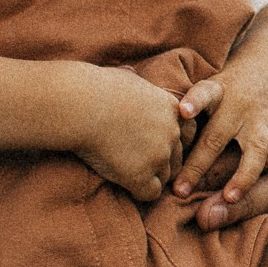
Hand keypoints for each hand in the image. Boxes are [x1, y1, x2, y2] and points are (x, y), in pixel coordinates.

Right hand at [70, 65, 188, 202]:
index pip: (186, 132)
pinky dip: (139, 191)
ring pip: (165, 177)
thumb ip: (134, 81)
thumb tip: (129, 73)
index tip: (150, 143)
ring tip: (127, 171)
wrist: (80, 105)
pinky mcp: (141, 175)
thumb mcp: (123, 77)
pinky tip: (124, 183)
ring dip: (150, 177)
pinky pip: (150, 193)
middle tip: (136, 161)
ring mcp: (159, 155)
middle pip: (178, 157)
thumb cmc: (94, 88)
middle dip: (160, 162)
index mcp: (171, 108)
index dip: (170, 141)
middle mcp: (171, 132)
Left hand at [172, 71, 267, 211]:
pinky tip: (258, 184)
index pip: (204, 93)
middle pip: (218, 136)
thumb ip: (190, 111)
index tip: (182, 112)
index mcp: (217, 91)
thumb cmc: (229, 87)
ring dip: (243, 176)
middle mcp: (238, 105)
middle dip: (198, 166)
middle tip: (181, 190)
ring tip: (230, 198)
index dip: (194, 102)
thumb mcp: (210, 86)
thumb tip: (155, 145)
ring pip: (256, 149)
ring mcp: (262, 116)